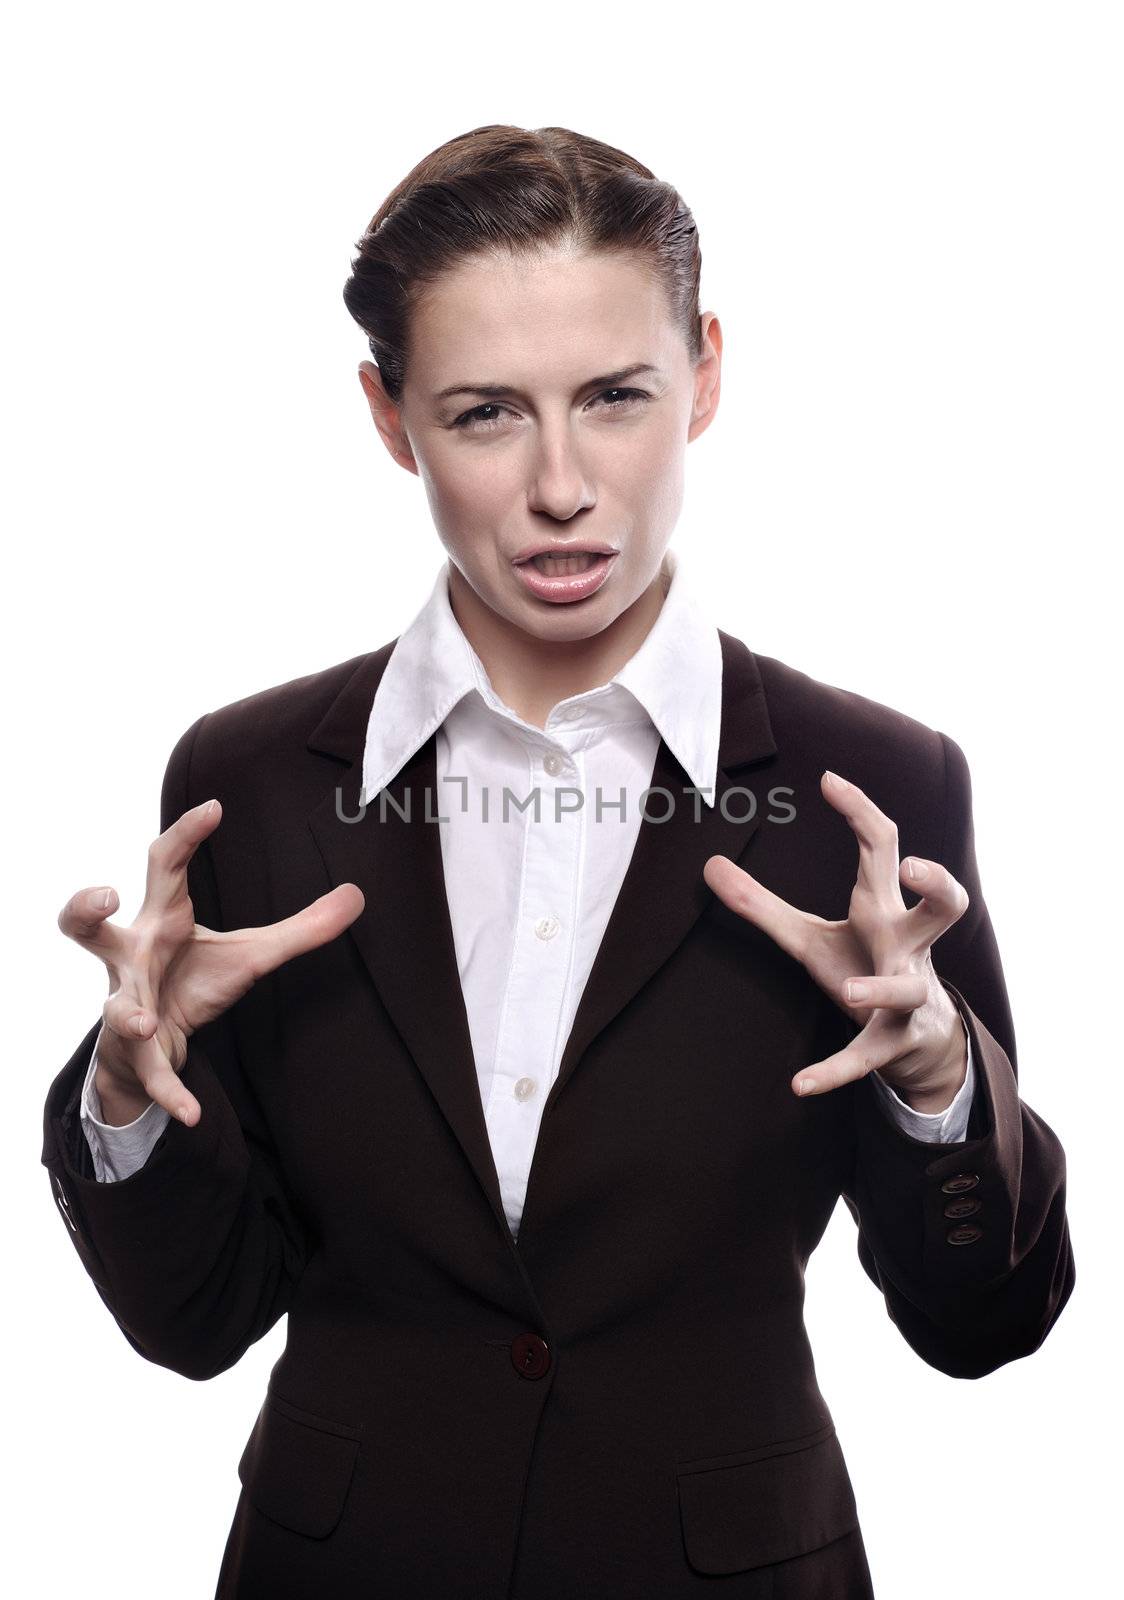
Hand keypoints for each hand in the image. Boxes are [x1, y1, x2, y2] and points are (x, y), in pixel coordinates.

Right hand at [58, 798, 364, 1126]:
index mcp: (160, 918)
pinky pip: (152, 1073)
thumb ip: (304, 927)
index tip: (215, 808)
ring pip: (111, 1004)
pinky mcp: (135, 1050)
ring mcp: (128, 1003)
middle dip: (84, 909)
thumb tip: (357, 894)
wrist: (154, 1045)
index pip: (163, 865)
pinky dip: (170, 1094)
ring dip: (127, 1013)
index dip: (184, 834)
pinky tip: (191, 1115)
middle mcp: (133, 956)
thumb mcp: (252, 952)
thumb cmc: (193, 980)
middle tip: (104, 895)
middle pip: (85, 925)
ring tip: (146, 1022)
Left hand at [702, 769, 969, 1104]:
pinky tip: (799, 1084)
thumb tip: (708, 865)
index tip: (829, 780)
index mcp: (885, 909)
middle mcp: (906, 947)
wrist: (913, 1040)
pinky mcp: (892, 1042)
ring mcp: (907, 996)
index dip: (861, 812)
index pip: (884, 847)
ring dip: (886, 988)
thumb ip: (760, 904)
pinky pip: (867, 1056)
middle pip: (947, 906)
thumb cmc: (863, 966)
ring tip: (851, 990)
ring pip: (913, 989)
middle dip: (938, 884)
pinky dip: (835, 1071)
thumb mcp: (807, 936)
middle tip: (913, 864)